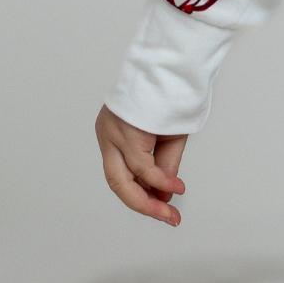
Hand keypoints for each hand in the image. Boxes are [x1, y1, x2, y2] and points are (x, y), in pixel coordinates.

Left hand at [97, 105, 187, 225]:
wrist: (172, 64)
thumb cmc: (169, 94)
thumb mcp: (168, 137)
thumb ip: (163, 165)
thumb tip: (164, 193)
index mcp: (113, 135)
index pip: (123, 175)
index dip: (144, 195)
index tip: (165, 208)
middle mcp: (107, 135)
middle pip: (117, 183)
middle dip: (143, 205)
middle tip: (168, 218)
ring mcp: (113, 134)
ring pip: (123, 180)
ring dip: (149, 201)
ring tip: (170, 213)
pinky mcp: (125, 132)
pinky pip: (142, 166)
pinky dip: (159, 180)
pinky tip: (175, 188)